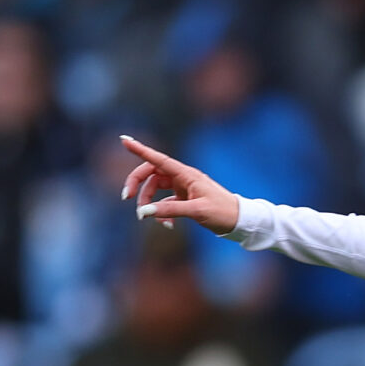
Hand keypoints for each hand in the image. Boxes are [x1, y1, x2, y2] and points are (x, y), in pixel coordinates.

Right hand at [118, 135, 242, 234]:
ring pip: (155, 189)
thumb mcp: (196, 211)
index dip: (140, 149)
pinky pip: (165, 203)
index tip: (124, 139)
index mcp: (186, 175)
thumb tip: (143, 212)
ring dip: (149, 203)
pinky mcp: (185, 199)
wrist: (241, 222)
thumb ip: (169, 210)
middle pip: (151, 174)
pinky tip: (167, 226)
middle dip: (137, 184)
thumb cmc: (223, 213)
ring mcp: (183, 188)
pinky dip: (162, 213)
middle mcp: (183, 178)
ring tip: (149, 219)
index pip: (158, 159)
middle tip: (127, 197)